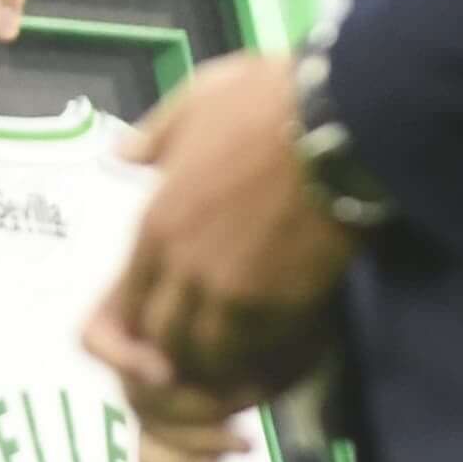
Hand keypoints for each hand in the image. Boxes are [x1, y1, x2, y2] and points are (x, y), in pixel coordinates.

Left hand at [81, 53, 349, 461]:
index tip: (172, 320)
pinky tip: (277, 350)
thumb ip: (155, 136)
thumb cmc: (268, 100)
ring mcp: (230, 290)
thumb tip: (120, 157)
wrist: (341, 119)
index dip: (146, 318)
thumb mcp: (196, 99)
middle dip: (177, 351)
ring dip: (220, 362)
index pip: (128, 298)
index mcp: (156, 220)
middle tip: (209, 348)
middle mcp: (182, 265)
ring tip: (244, 354)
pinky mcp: (280, 304)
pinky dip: (260, 360)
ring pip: (205, 356)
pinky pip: (255, 354)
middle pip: (160, 339)